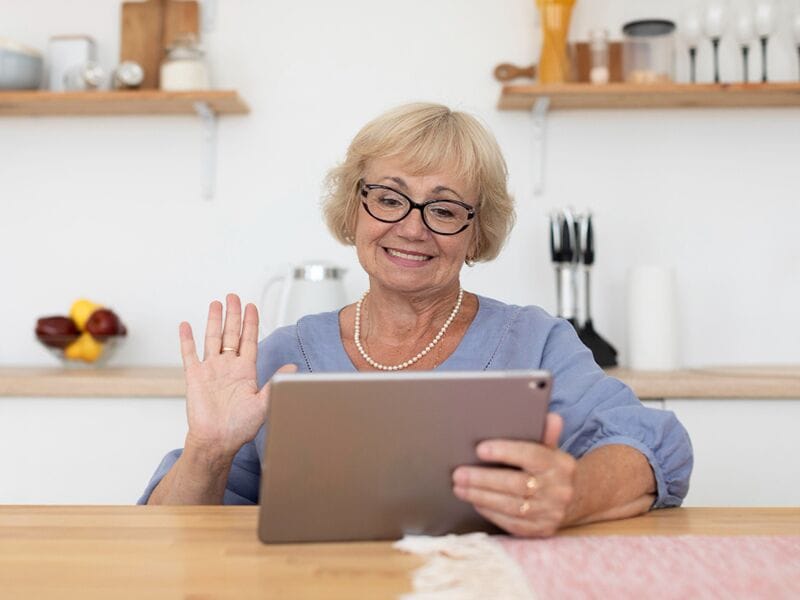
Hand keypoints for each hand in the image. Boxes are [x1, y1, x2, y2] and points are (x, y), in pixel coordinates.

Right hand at [178, 293, 294, 459]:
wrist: (216, 441)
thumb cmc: (240, 427)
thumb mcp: (265, 403)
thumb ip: (277, 383)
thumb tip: (294, 367)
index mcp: (246, 371)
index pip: (249, 340)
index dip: (251, 323)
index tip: (251, 306)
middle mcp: (228, 367)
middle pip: (231, 334)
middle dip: (233, 315)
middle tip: (233, 296)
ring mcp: (211, 370)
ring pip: (212, 339)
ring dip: (213, 321)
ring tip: (216, 304)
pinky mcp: (194, 377)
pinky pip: (189, 354)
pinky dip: (187, 339)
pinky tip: (186, 325)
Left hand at [452, 413, 575, 536]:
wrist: (573, 499)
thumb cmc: (550, 468)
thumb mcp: (550, 448)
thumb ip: (545, 433)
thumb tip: (551, 417)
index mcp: (560, 464)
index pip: (532, 455)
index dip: (505, 452)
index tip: (480, 449)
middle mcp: (559, 490)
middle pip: (517, 484)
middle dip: (484, 479)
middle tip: (459, 473)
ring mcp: (552, 513)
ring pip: (512, 506)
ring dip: (481, 496)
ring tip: (460, 488)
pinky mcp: (542, 530)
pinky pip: (513, 523)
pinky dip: (491, 512)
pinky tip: (476, 502)